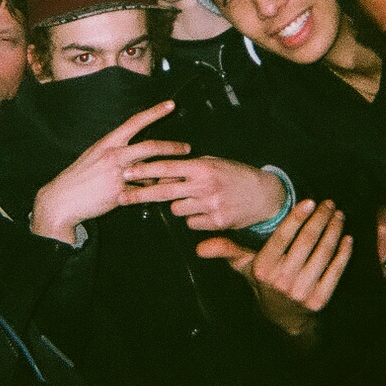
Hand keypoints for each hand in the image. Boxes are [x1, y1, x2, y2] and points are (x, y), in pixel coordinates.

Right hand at [30, 100, 190, 244]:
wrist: (62, 199)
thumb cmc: (79, 178)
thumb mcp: (96, 157)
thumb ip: (117, 154)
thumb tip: (138, 156)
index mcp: (108, 142)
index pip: (135, 122)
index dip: (154, 112)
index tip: (170, 105)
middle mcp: (113, 154)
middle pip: (150, 146)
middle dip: (173, 146)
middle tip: (186, 147)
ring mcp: (117, 173)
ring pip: (150, 169)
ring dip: (168, 171)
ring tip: (179, 173)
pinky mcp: (119, 192)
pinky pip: (142, 190)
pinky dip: (151, 190)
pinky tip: (157, 193)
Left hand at [120, 156, 285, 230]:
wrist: (264, 195)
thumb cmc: (237, 175)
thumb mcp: (215, 163)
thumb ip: (191, 168)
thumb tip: (164, 171)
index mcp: (202, 167)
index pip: (167, 167)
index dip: (145, 170)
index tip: (127, 171)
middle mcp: (204, 186)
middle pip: (164, 191)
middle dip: (139, 194)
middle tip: (121, 196)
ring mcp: (210, 205)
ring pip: (176, 209)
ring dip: (178, 205)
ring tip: (194, 199)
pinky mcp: (216, 222)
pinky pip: (192, 222)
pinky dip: (194, 218)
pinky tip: (207, 211)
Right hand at [196, 199, 354, 338]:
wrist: (283, 316)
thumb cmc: (264, 282)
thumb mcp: (244, 267)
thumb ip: (227, 251)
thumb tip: (200, 247)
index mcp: (264, 268)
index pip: (283, 237)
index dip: (297, 217)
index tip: (309, 201)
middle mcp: (283, 279)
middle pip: (306, 241)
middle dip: (320, 219)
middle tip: (329, 204)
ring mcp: (303, 290)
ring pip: (323, 253)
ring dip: (334, 231)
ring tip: (338, 216)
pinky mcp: (320, 298)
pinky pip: (335, 270)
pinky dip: (343, 253)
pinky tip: (347, 238)